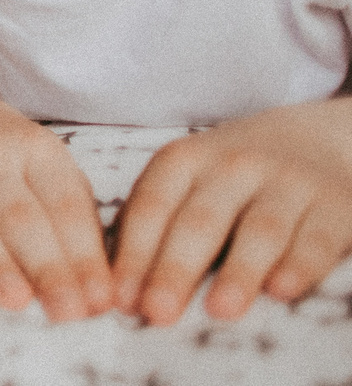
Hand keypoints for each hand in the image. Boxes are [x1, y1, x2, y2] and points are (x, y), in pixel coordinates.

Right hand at [0, 80, 111, 320]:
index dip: (83, 256)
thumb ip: (73, 220)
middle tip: (68, 313)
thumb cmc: (1, 158)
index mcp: (32, 147)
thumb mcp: (43, 167)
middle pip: (19, 216)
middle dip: (47, 267)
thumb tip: (100, 291)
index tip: (99, 303)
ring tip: (17, 302)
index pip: (63, 205)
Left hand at [112, 99, 351, 324]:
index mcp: (186, 158)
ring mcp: (288, 183)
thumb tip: (119, 289)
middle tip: (158, 311)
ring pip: (260, 230)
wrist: (317, 137)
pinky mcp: (336, 204)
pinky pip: (316, 238)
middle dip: (175, 268)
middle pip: (201, 221)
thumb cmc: (233, 174)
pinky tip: (282, 290)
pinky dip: (300, 265)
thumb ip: (153, 222)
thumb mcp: (188, 178)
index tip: (121, 298)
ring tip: (220, 310)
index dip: (135, 253)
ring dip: (239, 271)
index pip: (153, 206)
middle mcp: (234, 165)